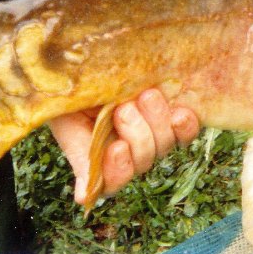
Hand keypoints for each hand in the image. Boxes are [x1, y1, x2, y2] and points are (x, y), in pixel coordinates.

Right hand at [50, 88, 199, 203]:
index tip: (117, 147)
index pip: (115, 181)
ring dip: (157, 123)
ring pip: (165, 145)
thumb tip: (85, 198)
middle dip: (137, 135)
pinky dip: (184, 124)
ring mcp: (152, 133)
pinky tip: (179, 113)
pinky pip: (185, 131)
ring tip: (147, 96)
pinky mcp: (171, 115)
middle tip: (125, 108)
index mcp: (100, 157)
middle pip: (144, 160)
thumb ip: (79, 155)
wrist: (82, 55)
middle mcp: (128, 150)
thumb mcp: (67, 119)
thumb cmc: (68, 88)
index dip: (119, 170)